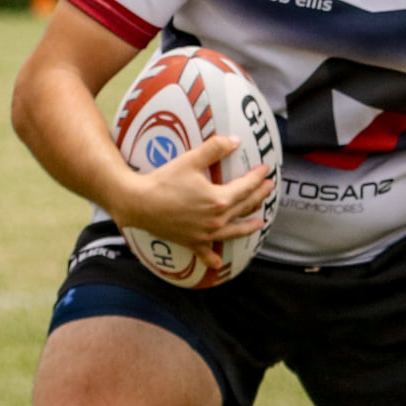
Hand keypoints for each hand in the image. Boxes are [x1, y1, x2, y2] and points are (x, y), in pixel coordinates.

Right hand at [110, 135, 273, 276]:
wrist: (138, 203)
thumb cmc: (163, 181)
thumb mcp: (190, 160)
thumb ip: (215, 149)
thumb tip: (236, 141)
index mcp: (219, 200)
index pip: (246, 187)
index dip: (257, 177)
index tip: (265, 170)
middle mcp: (217, 220)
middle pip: (244, 207)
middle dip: (259, 196)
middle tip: (268, 189)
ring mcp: (206, 234)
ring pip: (234, 231)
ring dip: (248, 226)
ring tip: (259, 222)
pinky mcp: (191, 242)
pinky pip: (205, 254)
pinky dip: (213, 259)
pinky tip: (219, 264)